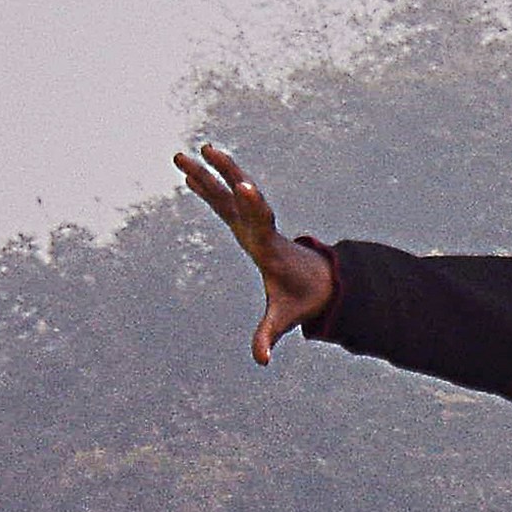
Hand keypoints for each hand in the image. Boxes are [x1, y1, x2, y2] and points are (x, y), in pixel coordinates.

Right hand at [173, 144, 335, 363]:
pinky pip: (224, 201)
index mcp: (270, 248)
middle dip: (225, 175)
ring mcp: (253, 224)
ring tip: (194, 150)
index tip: (246, 185)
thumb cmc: (303, 299)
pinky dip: (209, 187)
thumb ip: (270, 335)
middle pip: (242, 198)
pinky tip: (188, 173)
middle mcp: (261, 229)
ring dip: (214, 172)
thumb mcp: (285, 317)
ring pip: (232, 193)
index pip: (260, 221)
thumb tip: (261, 361)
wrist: (322, 282)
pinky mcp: (245, 224)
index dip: (253, 205)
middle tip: (205, 152)